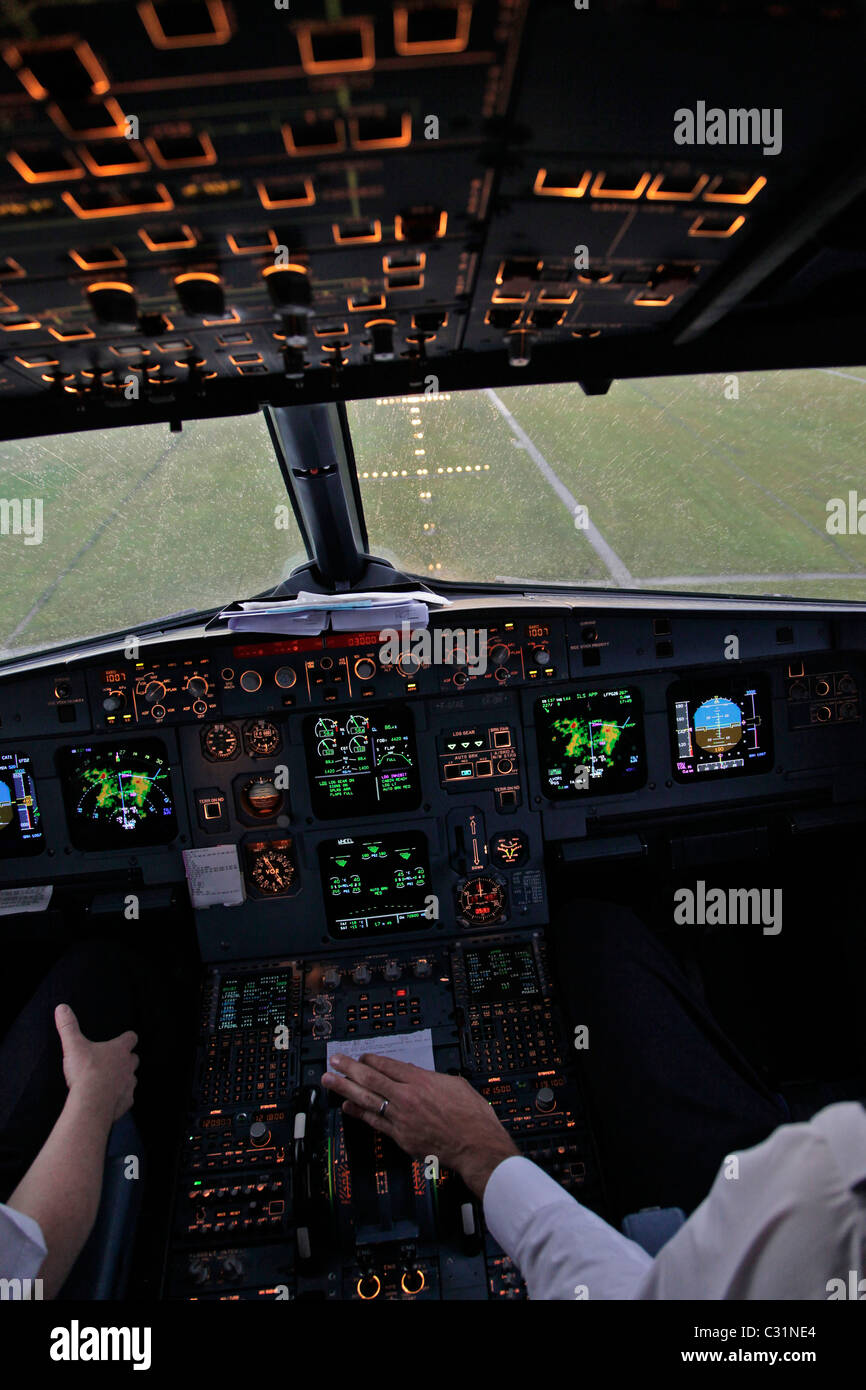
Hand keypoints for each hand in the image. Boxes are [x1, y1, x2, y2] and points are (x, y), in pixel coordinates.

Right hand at [55, 1004, 138, 1123]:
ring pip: (132, 1078)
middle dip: (126, 1059)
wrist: (91, 1103)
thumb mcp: (73, 1046)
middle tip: (113, 1061)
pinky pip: (127, 1098)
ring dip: (124, 1078)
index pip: (131, 1038)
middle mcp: (128, 1066)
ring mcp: (129, 1084)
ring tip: (110, 1081)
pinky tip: (110, 1099)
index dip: (127, 1038)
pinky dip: (120, 1097)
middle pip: (134, 1058)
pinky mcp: (126, 1101)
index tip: (123, 1038)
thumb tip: (62, 1008)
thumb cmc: (85, 1072)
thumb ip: (68, 1026)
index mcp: (119, 1050)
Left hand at [321, 1054, 518, 1198]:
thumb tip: (417, 1074)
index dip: (371, 1060)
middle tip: (334, 1061)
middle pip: (371, 1078)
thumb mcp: (455, 1084)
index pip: (388, 1065)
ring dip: (345, 1088)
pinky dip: (359, 1113)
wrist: (477, 1146)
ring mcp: (402, 1118)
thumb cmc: (472, 1116)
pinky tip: (347, 1107)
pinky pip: (375, 1122)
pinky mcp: (401, 1137)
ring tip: (330, 1080)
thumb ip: (432, 1078)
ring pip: (367, 1099)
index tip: (360, 1056)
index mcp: (422, 1081)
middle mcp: (407, 1097)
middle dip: (349, 1068)